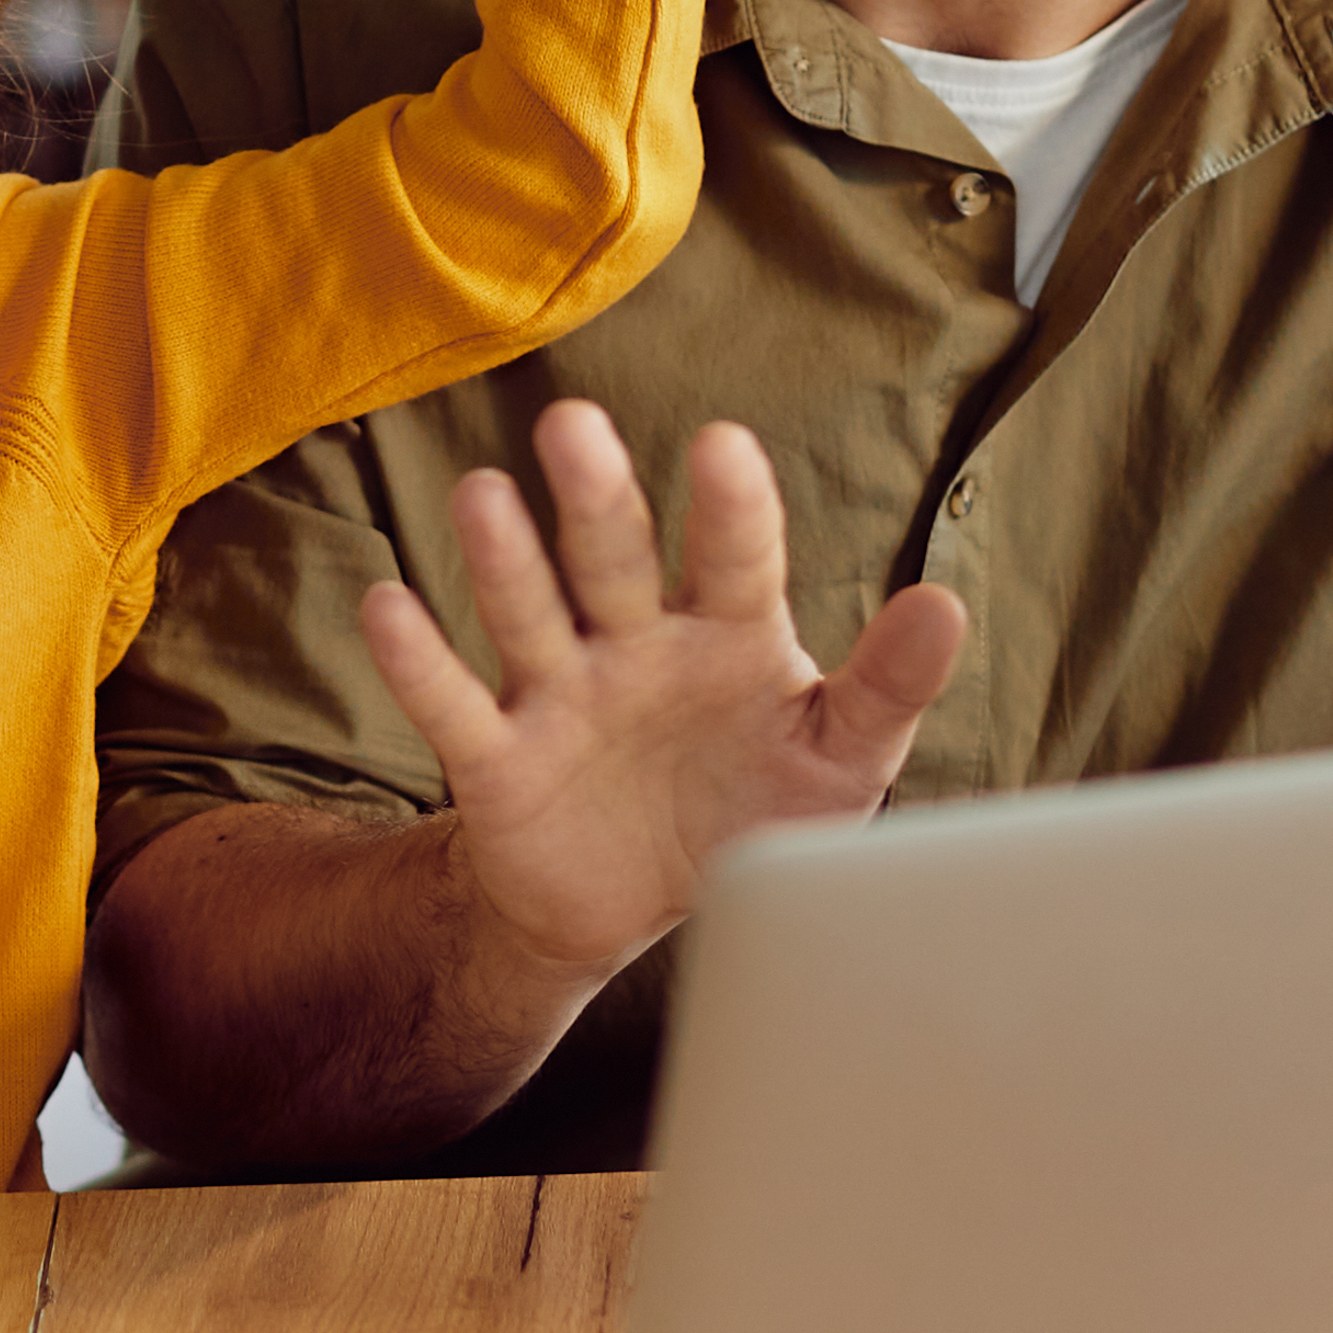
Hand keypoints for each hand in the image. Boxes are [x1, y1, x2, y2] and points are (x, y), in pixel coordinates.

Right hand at [362, 398, 972, 985]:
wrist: (639, 906)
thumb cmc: (752, 809)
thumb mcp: (839, 761)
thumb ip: (887, 687)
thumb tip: (947, 604)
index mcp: (729, 631)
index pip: (734, 557)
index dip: (730, 508)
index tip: (722, 446)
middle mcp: (636, 640)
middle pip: (614, 557)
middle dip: (595, 497)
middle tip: (573, 426)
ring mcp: (560, 690)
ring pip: (527, 610)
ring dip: (502, 557)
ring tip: (480, 493)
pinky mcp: (496, 756)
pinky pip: (450, 702)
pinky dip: (416, 659)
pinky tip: (386, 605)